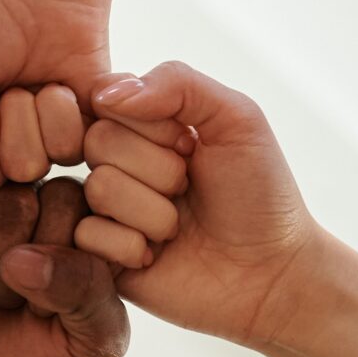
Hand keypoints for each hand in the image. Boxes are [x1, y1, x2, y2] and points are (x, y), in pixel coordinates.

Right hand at [0, 179, 127, 356]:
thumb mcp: (89, 341)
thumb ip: (89, 293)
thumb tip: (24, 257)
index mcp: (70, 207)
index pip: (67, 199)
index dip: (54, 263)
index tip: (47, 303)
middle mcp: (13, 187)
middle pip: (13, 201)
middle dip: (5, 274)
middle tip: (0, 302)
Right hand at [79, 63, 322, 346]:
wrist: (270, 274)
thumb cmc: (260, 194)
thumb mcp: (236, 118)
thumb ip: (177, 82)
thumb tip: (104, 95)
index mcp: (144, 121)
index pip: (108, 96)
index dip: (154, 125)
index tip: (192, 145)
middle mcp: (117, 160)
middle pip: (98, 141)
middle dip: (159, 170)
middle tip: (189, 189)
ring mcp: (106, 207)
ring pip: (98, 187)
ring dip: (153, 213)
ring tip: (178, 228)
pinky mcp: (99, 254)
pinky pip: (87, 234)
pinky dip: (130, 247)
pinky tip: (156, 255)